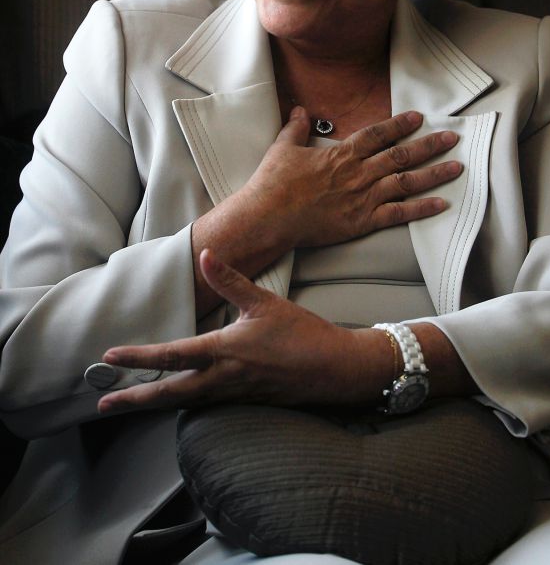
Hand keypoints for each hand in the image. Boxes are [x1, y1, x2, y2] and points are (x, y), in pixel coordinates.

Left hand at [98, 252, 374, 413]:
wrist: (336, 370)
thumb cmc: (303, 334)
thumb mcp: (266, 302)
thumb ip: (231, 281)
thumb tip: (207, 254)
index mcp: (226, 350)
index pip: (173, 355)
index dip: (139, 357)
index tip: (110, 357)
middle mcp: (224, 378)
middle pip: (169, 393)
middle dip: (134, 400)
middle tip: (102, 405)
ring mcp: (233, 395)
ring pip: (184, 403)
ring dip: (154, 404)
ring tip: (129, 405)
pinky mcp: (245, 402)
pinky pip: (204, 406)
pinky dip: (182, 405)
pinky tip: (175, 401)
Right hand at [228, 107, 460, 248]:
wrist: (269, 216)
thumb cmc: (274, 183)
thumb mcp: (283, 147)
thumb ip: (296, 128)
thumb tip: (300, 110)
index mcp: (342, 153)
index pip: (378, 133)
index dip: (400, 124)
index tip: (418, 118)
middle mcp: (359, 172)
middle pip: (402, 155)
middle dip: (429, 145)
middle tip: (451, 139)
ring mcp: (363, 197)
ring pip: (407, 182)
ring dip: (434, 174)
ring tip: (456, 167)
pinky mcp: (362, 221)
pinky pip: (399, 213)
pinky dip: (422, 208)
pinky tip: (441, 204)